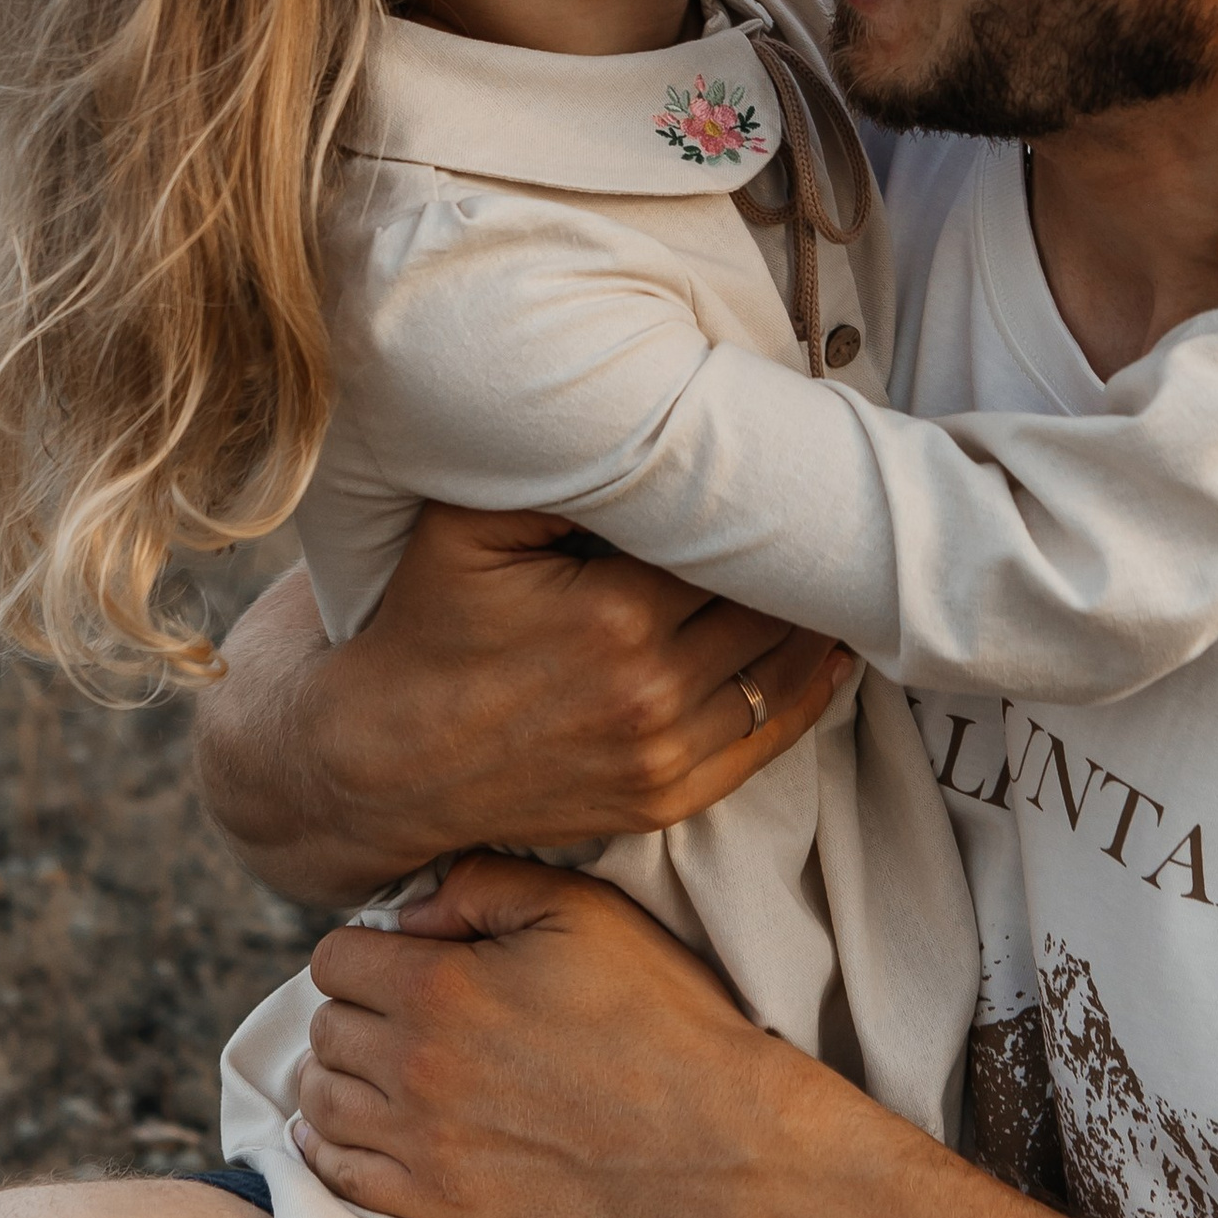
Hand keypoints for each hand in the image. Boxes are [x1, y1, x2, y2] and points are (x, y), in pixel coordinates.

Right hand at [193, 508, 851, 908]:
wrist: (382, 757)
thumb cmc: (425, 624)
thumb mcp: (463, 526)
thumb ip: (550, 468)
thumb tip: (639, 418)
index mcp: (617, 614)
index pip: (733, 543)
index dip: (764, 501)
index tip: (789, 457)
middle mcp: (652, 691)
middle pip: (771, 605)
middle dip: (797, 554)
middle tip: (827, 503)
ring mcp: (662, 754)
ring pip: (782, 670)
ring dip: (816, 618)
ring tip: (835, 564)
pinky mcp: (663, 799)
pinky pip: (767, 739)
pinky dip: (807, 691)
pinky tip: (828, 649)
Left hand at [288, 853, 782, 1217]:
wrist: (709, 1137)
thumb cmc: (655, 1013)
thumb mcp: (581, 911)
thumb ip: (482, 885)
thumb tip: (409, 913)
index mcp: (437, 988)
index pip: (334, 959)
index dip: (367, 949)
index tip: (404, 958)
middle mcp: (412, 1067)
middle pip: (324, 1028)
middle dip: (356, 1009)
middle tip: (403, 1011)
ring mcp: (420, 1143)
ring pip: (319, 1101)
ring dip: (339, 1075)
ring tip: (382, 1066)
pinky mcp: (439, 1203)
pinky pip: (338, 1176)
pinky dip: (329, 1148)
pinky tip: (355, 1128)